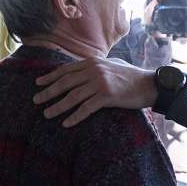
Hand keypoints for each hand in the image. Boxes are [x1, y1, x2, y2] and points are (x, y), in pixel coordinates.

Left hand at [33, 58, 157, 126]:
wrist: (150, 84)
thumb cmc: (131, 76)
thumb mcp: (111, 64)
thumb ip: (95, 66)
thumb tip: (81, 69)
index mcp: (92, 62)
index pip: (66, 69)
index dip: (50, 77)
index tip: (38, 83)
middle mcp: (94, 70)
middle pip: (65, 82)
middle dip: (48, 92)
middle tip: (36, 100)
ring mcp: (100, 83)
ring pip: (73, 96)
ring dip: (58, 106)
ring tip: (46, 114)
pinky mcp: (107, 96)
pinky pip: (86, 108)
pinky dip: (75, 116)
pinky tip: (66, 123)